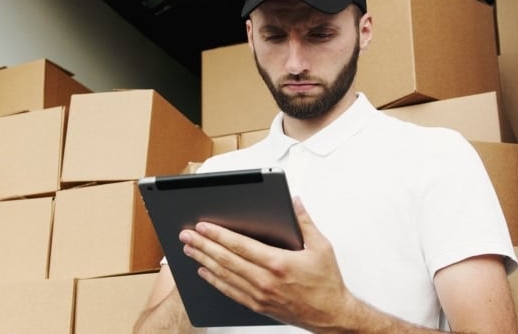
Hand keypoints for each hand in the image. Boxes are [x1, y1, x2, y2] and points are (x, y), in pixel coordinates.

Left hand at [179, 196, 352, 330]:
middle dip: (203, 246)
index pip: (240, 245)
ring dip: (204, 261)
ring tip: (189, 250)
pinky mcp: (258, 306)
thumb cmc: (327, 284)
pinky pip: (230, 292)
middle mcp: (265, 280)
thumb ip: (304, 222)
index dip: (218, 235)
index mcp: (278, 263)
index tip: (203, 226)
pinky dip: (215, 281)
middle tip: (186, 236)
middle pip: (226, 260)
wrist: (331, 316)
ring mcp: (259, 295)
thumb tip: (295, 202)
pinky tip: (205, 272)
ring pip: (224, 276)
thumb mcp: (321, 247)